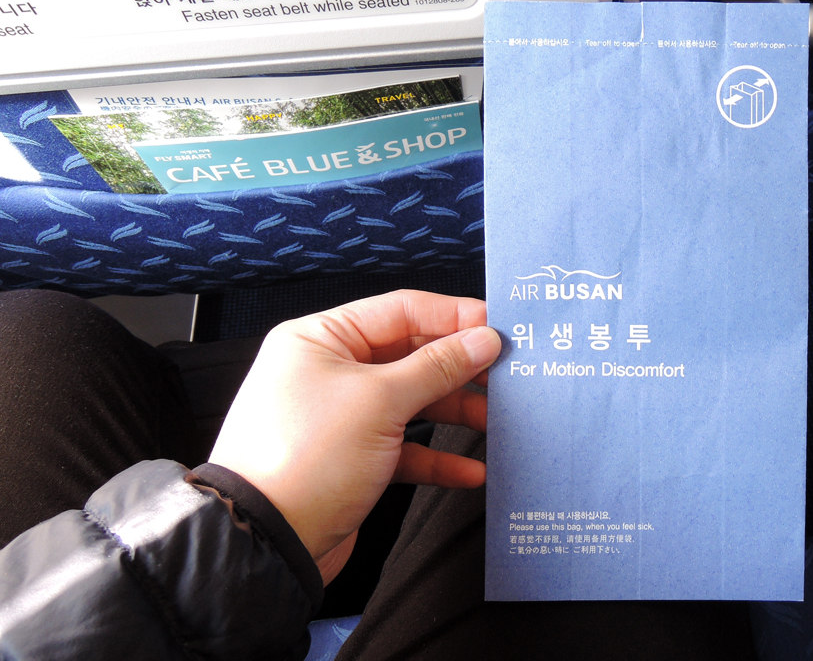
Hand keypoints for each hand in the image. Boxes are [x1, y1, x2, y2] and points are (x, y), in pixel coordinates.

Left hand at [208, 290, 499, 584]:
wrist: (266, 542)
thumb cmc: (303, 458)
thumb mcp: (379, 401)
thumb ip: (437, 367)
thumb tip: (483, 339)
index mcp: (321, 339)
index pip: (400, 311)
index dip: (454, 317)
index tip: (500, 329)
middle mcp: (328, 372)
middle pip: (411, 356)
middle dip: (459, 369)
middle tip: (505, 376)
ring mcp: (341, 417)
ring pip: (412, 403)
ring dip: (456, 413)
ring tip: (495, 423)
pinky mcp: (352, 460)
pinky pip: (404, 448)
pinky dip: (438, 457)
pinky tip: (469, 470)